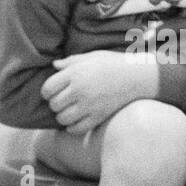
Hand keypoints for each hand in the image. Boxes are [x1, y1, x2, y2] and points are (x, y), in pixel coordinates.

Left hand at [40, 50, 158, 135]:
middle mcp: (80, 90)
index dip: (47, 92)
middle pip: (54, 104)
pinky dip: (72, 127)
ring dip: (63, 116)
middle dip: (55, 103)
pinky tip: (76, 120)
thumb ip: (70, 62)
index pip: (47, 88)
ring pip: (62, 118)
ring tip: (69, 111)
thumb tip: (54, 66)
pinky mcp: (98, 117)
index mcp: (75, 73)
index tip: (52, 92)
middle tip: (63, 101)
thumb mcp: (91, 57)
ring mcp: (89, 105)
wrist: (137, 76)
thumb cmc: (113, 63)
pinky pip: (76, 128)